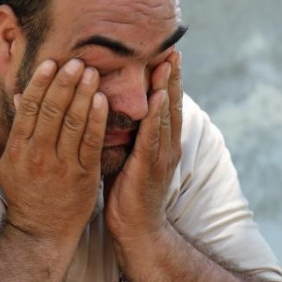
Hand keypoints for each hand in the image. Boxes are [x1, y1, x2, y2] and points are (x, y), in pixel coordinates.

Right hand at [0, 58, 108, 243]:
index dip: (41, 83)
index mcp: (18, 149)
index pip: (30, 108)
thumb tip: (21, 96)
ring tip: (92, 74)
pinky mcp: (83, 176)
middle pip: (52, 110)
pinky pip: (92, 142)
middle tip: (78, 62)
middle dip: (66, 83)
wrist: (40, 231)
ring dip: (84, 95)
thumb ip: (20, 130)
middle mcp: (38, 155)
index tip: (51, 63)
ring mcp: (61, 166)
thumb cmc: (26, 193)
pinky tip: (102, 101)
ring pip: (73, 123)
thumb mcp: (12, 163)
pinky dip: (97, 120)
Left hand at [105, 51, 182, 243]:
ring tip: (166, 65)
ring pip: (166, 116)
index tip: (166, 58)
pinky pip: (154, 137)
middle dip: (172, 78)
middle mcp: (166, 147)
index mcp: (161, 145)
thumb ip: (125, 138)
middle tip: (172, 51)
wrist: (136, 230)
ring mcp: (162, 157)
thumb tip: (108, 116)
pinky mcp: (150, 167)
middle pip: (171, 105)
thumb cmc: (126, 196)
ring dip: (166, 89)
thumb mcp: (126, 160)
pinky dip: (156, 116)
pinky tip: (155, 99)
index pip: (165, 107)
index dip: (167, 82)